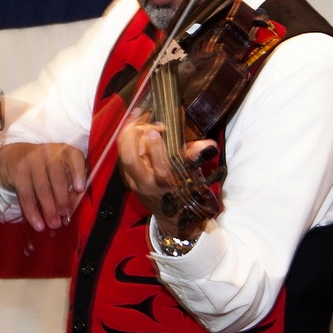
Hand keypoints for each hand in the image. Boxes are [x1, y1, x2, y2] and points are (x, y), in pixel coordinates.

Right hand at [0, 142, 86, 231]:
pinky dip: (33, 212)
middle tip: (64, 215)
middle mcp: (49, 153)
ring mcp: (32, 161)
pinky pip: (26, 196)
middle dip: (62, 200)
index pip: (74, 158)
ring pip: (42, 189)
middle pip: (58, 178)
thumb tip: (70, 212)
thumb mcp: (58, 170)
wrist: (14, 156)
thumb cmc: (44, 167)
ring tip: (53, 224)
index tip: (80, 189)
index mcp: (64, 152)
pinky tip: (38, 224)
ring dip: (49, 210)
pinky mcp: (18, 171)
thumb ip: (68, 187)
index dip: (78, 173)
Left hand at [116, 111, 215, 237]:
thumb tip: (209, 144)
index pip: (159, 167)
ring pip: (124, 155)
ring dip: (129, 134)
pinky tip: (133, 123)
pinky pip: (122, 153)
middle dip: (135, 137)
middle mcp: (146, 183)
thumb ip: (195, 157)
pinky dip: (126, 136)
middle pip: (131, 159)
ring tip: (139, 118)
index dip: (157, 147)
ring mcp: (133, 180)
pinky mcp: (126, 176)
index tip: (160, 131)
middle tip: (145, 123)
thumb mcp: (190, 176)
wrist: (168, 214)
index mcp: (165, 184)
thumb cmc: (180, 192)